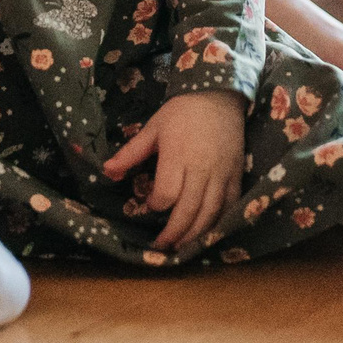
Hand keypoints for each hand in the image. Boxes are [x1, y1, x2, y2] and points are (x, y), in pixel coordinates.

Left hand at [102, 90, 246, 252]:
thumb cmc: (182, 112)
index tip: (149, 205)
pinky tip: (207, 232)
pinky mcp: (236, 175)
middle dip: (174, 232)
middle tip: (162, 245)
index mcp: (178, 156)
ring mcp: (222, 174)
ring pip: (211, 213)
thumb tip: (107, 171)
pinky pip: (230, 205)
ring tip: (182, 246)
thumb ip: (131, 153)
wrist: (220, 96)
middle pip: (189, 210)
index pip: (167, 193)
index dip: (155, 205)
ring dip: (195, 234)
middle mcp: (201, 169)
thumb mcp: (153, 128)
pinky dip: (219, 223)